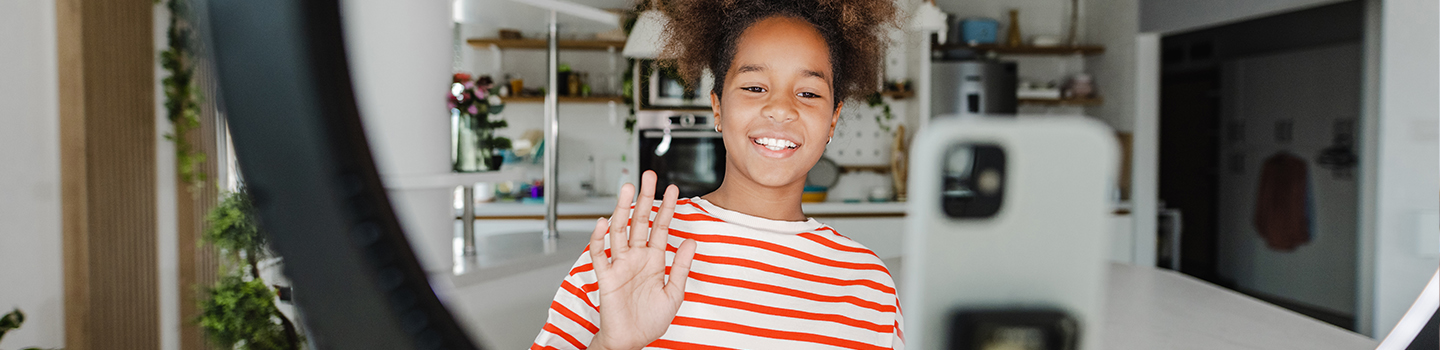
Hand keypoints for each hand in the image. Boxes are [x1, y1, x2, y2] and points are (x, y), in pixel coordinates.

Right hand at [589, 171, 697, 349]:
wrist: (632, 341)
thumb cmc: (651, 320)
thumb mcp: (675, 293)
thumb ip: (681, 267)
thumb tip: (690, 241)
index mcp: (654, 260)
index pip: (660, 227)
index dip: (666, 208)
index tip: (673, 188)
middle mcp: (636, 258)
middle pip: (639, 221)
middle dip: (644, 198)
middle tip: (647, 176)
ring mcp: (620, 265)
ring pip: (619, 231)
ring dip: (623, 209)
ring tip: (627, 189)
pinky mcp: (606, 277)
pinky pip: (600, 254)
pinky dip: (599, 238)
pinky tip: (603, 223)